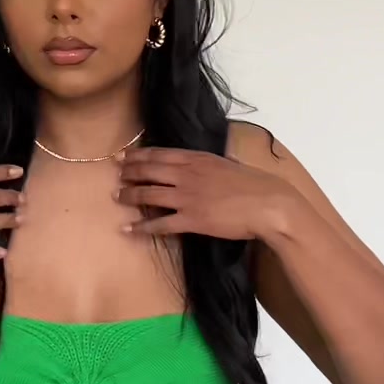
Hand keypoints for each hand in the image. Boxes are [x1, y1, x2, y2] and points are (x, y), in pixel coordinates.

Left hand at [114, 146, 289, 242]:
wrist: (267, 204)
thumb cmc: (254, 184)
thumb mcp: (227, 165)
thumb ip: (209, 165)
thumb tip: (203, 166)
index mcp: (197, 159)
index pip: (159, 154)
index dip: (138, 155)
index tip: (124, 156)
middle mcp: (187, 175)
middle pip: (148, 171)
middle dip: (128, 172)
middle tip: (115, 175)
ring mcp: (187, 197)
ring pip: (148, 195)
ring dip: (129, 196)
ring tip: (117, 197)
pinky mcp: (191, 220)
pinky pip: (160, 224)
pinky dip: (142, 227)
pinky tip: (128, 229)